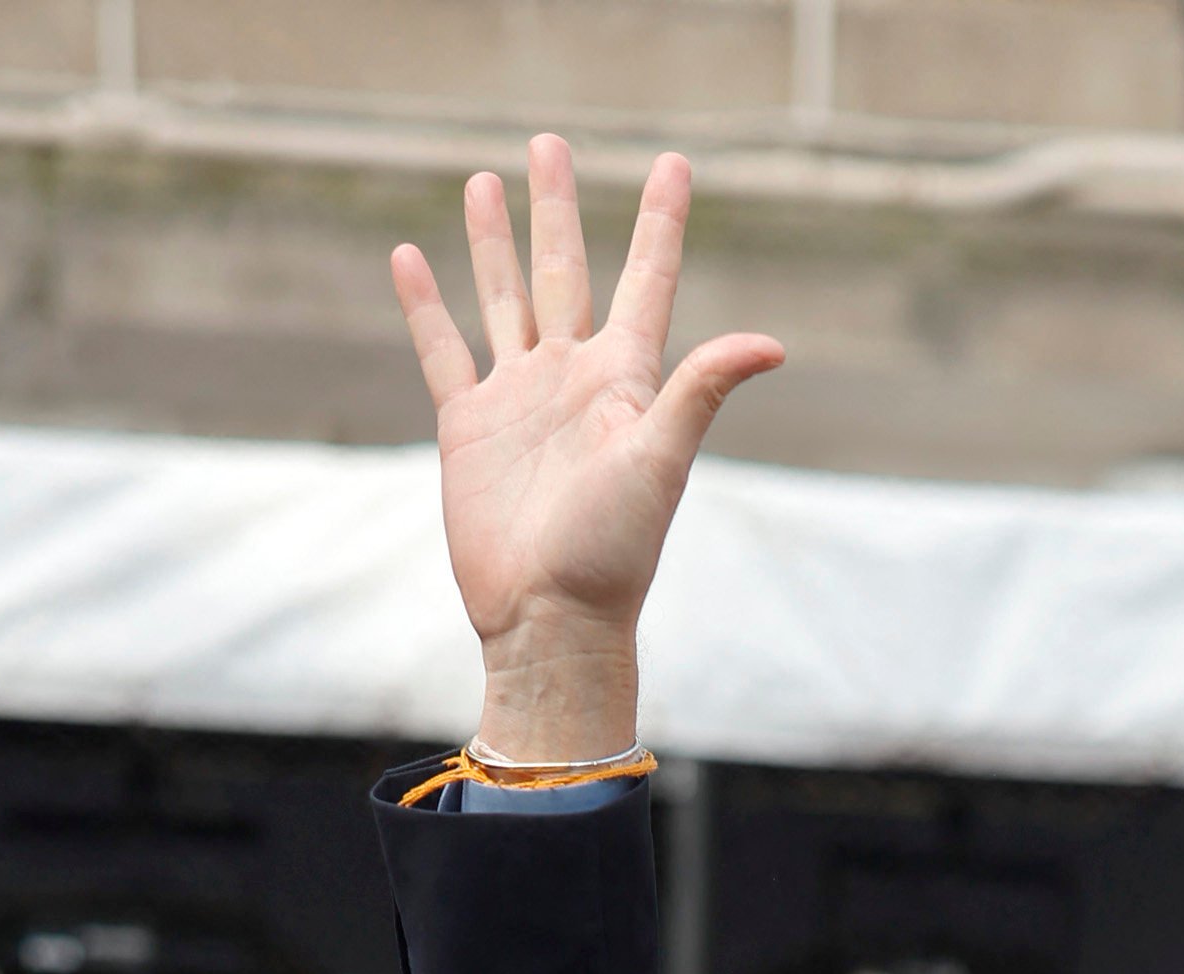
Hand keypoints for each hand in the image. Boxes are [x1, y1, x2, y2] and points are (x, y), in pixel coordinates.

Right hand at [391, 139, 783, 763]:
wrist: (550, 618)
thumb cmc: (614, 552)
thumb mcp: (662, 461)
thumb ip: (702, 391)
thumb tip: (772, 343)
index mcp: (625, 380)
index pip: (647, 281)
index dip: (660, 221)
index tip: (675, 164)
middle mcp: (573, 379)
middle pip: (566, 270)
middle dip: (557, 208)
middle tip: (549, 144)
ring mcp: (520, 399)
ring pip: (505, 298)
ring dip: (494, 242)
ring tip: (485, 180)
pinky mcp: (469, 427)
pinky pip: (444, 350)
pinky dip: (426, 305)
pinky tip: (411, 257)